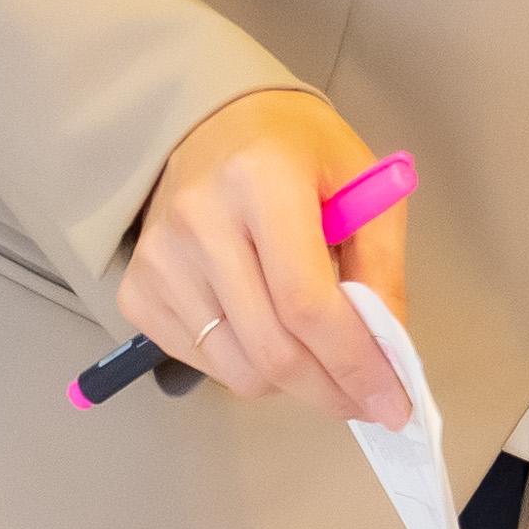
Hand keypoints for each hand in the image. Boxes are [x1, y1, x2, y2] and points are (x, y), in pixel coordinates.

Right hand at [116, 88, 405, 428]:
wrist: (213, 124)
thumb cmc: (298, 151)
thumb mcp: (363, 185)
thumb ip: (381, 267)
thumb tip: (388, 354)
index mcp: (263, 182)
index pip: (308, 303)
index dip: (353, 363)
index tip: (391, 404)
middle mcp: (200, 222)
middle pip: (271, 348)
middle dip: (329, 389)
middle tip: (364, 399)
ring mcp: (159, 260)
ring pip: (236, 369)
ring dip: (290, 383)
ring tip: (318, 356)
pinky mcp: (137, 289)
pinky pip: (201, 362)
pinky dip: (247, 367)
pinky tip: (268, 332)